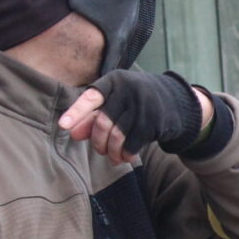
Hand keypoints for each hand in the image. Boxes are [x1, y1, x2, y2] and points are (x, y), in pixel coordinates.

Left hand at [60, 71, 207, 159]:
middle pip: (103, 122)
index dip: (76, 113)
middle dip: (98, 141)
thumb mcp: (114, 101)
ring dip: (111, 151)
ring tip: (111, 157)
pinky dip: (126, 154)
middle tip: (99, 150)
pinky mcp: (155, 121)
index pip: (91, 98)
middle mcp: (129, 90)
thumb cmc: (135, 101)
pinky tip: (125, 158)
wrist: (174, 100)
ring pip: (117, 136)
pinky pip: (132, 144)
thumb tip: (72, 133)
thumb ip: (92, 115)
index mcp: (114, 81)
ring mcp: (144, 105)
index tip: (63, 126)